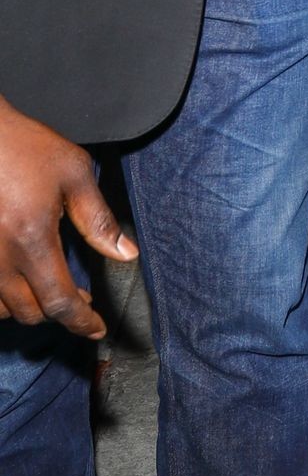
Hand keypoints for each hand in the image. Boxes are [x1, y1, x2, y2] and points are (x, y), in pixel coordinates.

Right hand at [0, 98, 137, 338]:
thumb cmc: (24, 147)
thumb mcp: (73, 173)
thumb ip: (98, 218)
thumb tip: (126, 254)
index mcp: (32, 240)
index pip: (60, 302)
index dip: (82, 322)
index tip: (97, 328)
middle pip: (30, 312)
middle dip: (60, 312)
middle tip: (81, 299)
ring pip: (1, 309)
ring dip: (28, 307)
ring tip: (48, 289)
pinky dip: (2, 298)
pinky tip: (18, 280)